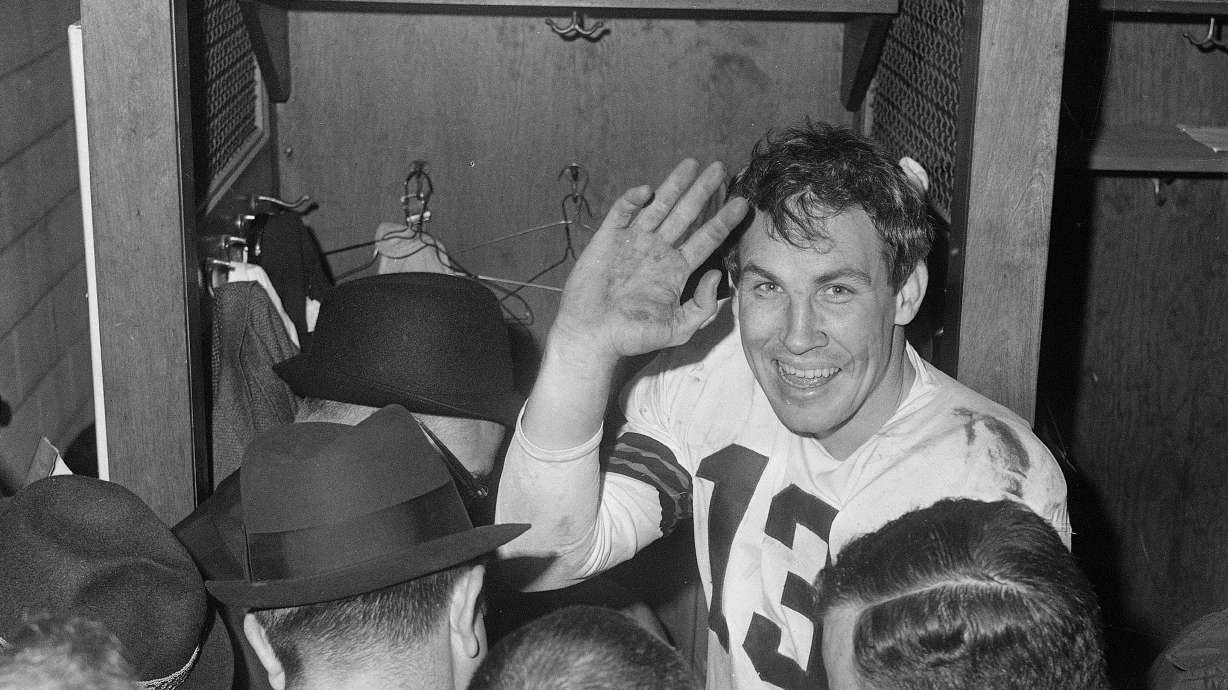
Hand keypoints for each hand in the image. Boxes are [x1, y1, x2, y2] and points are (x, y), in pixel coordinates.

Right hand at [551, 159, 748, 362]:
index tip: (742, 204)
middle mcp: (658, 251)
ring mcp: (634, 242)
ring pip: (658, 206)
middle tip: (720, 168)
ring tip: (691, 164)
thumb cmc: (633, 336)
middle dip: (703, 191)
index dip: (724, 221)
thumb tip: (719, 274)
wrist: (592, 336)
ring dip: (673, 185)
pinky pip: (623, 212)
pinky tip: (647, 191)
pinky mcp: (608, 239)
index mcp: (677, 269)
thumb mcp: (678, 329)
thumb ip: (702, 306)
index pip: (707, 239)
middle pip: (686, 214)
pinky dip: (633, 200)